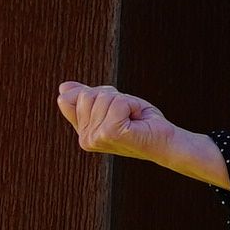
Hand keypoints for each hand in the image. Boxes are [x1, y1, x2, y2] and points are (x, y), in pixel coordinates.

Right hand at [55, 80, 228, 185]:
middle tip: (127, 114)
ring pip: (103, 97)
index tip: (117, 111)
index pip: (71, 96)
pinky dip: (132, 105)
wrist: (166, 142)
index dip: (98, 95)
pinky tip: (137, 120)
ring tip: (133, 118)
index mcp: (82, 133)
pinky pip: (118, 102)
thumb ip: (87, 97)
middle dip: (112, 97)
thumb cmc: (142, 123)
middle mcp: (84, 139)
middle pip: (87, 94)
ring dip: (124, 101)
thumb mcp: (111, 105)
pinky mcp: (109, 134)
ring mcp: (95, 138)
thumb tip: (63, 87)